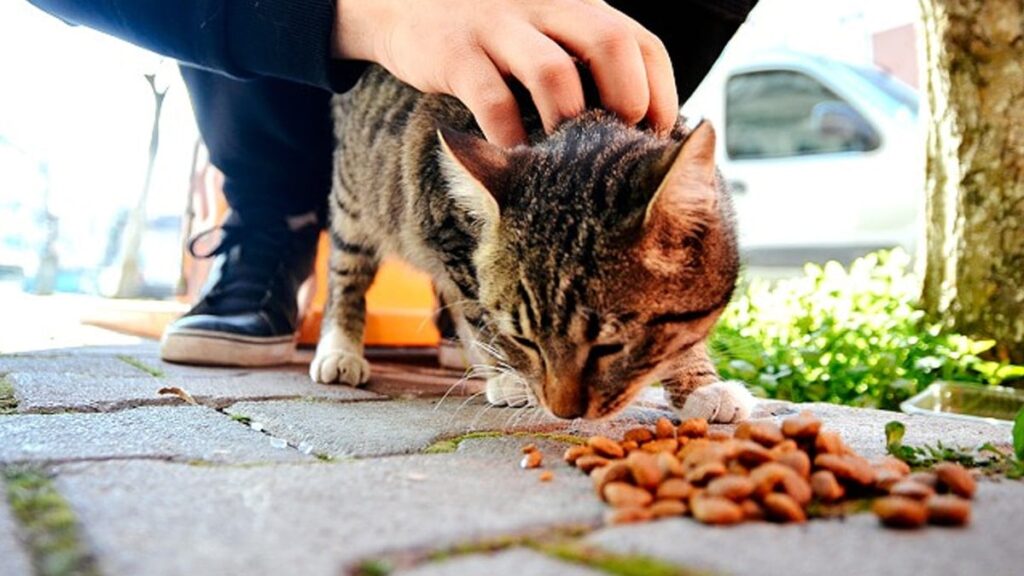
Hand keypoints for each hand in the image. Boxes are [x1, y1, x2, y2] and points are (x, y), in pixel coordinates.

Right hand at [334, 0, 677, 146]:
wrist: (400, 3)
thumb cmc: (488, 34)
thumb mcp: (542, 31)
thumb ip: (582, 63)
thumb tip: (632, 128)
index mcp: (577, 4)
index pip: (641, 41)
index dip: (661, 92)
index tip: (657, 138)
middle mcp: (545, 5)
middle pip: (610, 43)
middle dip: (626, 102)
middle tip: (617, 147)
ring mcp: (497, 25)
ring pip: (553, 72)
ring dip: (569, 123)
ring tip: (567, 159)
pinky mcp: (454, 53)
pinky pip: (492, 100)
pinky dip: (510, 137)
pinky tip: (516, 158)